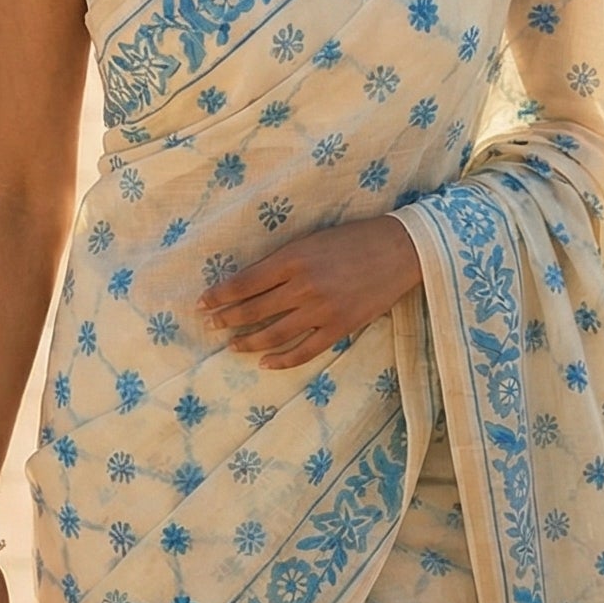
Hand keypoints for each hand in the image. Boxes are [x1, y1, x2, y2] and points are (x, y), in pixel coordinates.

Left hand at [199, 215, 421, 369]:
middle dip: (227, 319)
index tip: (203, 303)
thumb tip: (251, 282)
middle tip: (211, 325)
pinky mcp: (340, 328)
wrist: (400, 250)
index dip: (220, 295)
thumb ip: (283, 261)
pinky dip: (282, 360)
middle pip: (254, 310)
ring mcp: (322, 311)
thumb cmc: (354, 239)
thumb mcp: (312, 240)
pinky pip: (305, 351)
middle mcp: (303, 286)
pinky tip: (266, 363)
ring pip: (274, 334)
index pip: (245, 283)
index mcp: (294, 259)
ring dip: (248, 342)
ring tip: (233, 345)